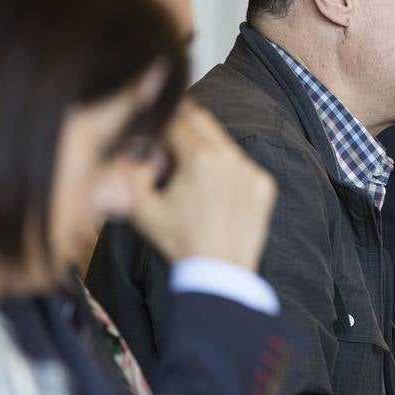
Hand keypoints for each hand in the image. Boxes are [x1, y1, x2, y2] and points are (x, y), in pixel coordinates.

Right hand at [126, 101, 276, 268]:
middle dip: (183, 128)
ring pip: (223, 142)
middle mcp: (230, 157)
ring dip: (206, 150)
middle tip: (171, 151)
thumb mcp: (141, 209)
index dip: (158, 129)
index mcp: (200, 158)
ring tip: (194, 182)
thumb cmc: (179, 243)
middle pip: (201, 120)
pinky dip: (227, 170)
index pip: (174, 120)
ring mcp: (251, 170)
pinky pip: (242, 164)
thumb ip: (130, 170)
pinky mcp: (264, 185)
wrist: (220, 274)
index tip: (153, 144)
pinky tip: (216, 196)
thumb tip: (133, 146)